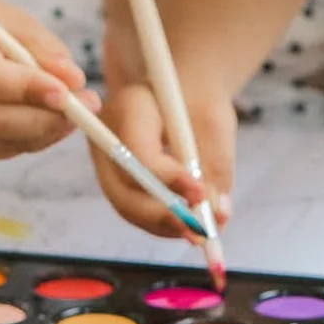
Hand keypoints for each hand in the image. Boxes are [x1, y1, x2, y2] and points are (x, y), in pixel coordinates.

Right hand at [0, 0, 100, 159]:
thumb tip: (74, 81)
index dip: (29, 89)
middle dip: (44, 118)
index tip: (68, 93)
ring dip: (45, 131)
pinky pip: (0, 149)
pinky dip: (33, 140)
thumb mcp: (15, 23)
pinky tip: (54, 122)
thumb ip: (43, 50)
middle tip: (87, 110)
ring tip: (79, 114)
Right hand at [89, 81, 235, 242]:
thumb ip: (216, 166)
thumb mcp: (215, 123)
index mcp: (128, 106)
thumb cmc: (200, 98)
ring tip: (199, 234)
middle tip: (197, 231)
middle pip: (123, 189)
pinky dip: (160, 223)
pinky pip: (133, 208)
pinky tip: (188, 228)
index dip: (169, 181)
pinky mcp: (114, 177)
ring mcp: (105, 159)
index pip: (139, 155)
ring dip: (163, 226)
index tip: (201, 195)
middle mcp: (106, 136)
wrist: (181, 89)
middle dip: (161, 216)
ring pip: (126, 206)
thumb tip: (217, 215)